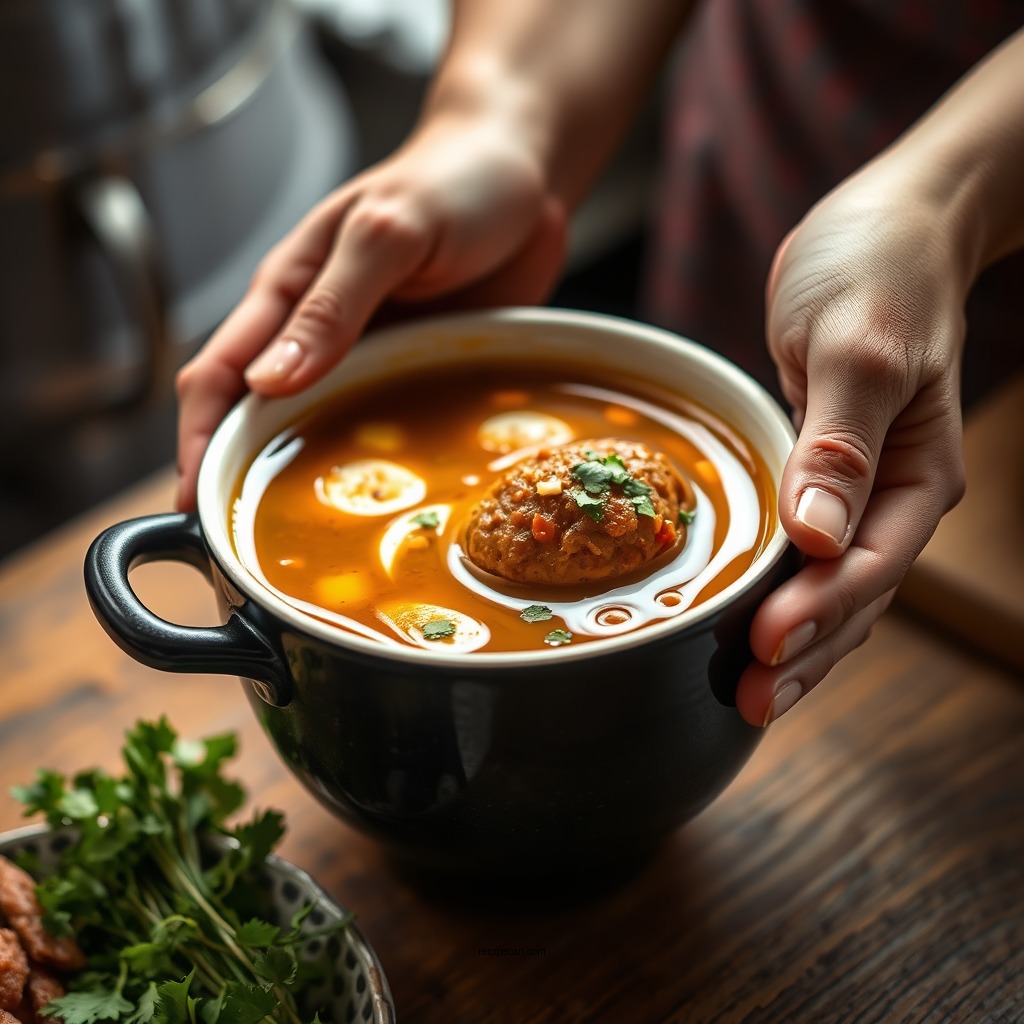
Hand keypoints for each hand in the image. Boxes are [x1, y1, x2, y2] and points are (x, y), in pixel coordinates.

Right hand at [174, 114, 567, 509]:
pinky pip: (382, 428)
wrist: (522, 175)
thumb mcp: (389, 234)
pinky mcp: (413, 371)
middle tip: (240, 551)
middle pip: (256, 416)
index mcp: (288, 291)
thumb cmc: (451, 183)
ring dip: (303, 481)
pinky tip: (382, 505)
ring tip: (299, 545)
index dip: (197, 442)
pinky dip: (370, 467)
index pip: (218, 375)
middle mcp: (316, 333)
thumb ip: (332, 304)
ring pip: (316, 430)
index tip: (194, 505)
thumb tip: (267, 383)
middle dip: (239, 479)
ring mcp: (366, 357)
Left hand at [734, 160, 970, 726]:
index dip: (817, 612)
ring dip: (798, 643)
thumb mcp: (857, 345)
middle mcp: (893, 494)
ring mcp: (862, 490)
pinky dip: (788, 597)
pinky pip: (812, 555)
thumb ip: (838, 443)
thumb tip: (817, 537)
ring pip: (835, 589)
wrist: (887, 226)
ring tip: (750, 695)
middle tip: (747, 702)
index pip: (868, 563)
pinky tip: (755, 630)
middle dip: (805, 651)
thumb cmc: (876, 268)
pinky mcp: (827, 476)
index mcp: (915, 471)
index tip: (762, 648)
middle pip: (854, 596)